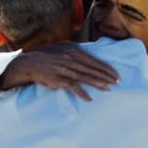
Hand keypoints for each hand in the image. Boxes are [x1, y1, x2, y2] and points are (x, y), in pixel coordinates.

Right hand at [0, 43, 119, 99]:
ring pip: (85, 77)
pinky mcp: (58, 79)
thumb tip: (91, 59)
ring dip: (97, 84)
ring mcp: (65, 69)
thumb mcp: (63, 49)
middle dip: (106, 76)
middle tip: (117, 83)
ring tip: (108, 89)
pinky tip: (89, 98)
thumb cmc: (48, 57)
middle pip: (92, 69)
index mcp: (74, 50)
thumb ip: (77, 53)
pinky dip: (81, 93)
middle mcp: (70, 59)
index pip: (94, 61)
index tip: (116, 75)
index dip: (106, 69)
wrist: (29, 63)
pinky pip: (73, 87)